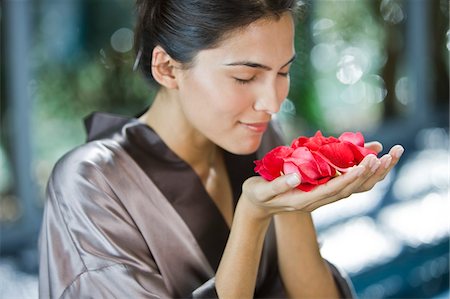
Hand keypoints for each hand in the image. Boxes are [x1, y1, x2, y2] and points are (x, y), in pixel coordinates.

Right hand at [241, 144, 403, 214]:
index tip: (366, 163)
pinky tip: (368, 162)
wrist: (257, 207)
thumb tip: (296, 175)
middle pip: (349, 190)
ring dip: (370, 176)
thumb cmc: (257, 196)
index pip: (334, 189)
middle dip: (368, 174)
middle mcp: (317, 201)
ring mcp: (320, 198)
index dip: (351, 177)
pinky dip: (359, 175)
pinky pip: (344, 185)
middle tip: (385, 156)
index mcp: (304, 200)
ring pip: (351, 189)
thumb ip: (278, 185)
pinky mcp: (320, 192)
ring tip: (386, 158)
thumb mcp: (262, 191)